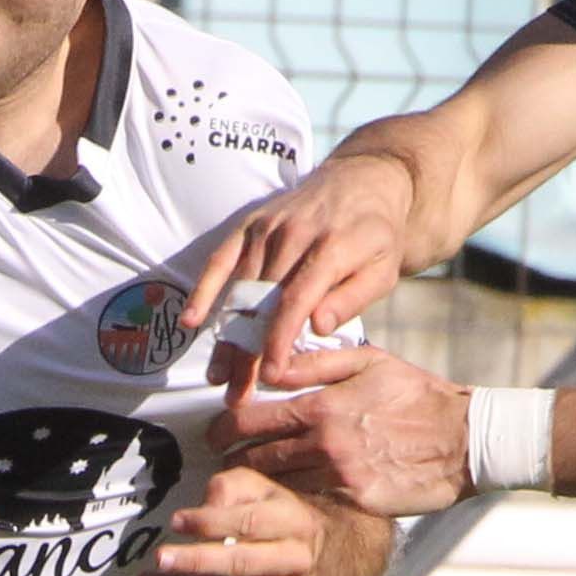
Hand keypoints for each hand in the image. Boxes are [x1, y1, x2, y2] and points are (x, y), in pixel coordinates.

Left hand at [134, 462, 335, 575]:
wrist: (318, 556)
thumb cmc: (273, 513)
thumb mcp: (258, 487)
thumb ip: (229, 488)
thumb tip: (203, 508)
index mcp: (292, 522)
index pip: (250, 524)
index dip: (211, 523)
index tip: (176, 521)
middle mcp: (292, 561)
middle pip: (239, 565)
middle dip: (195, 563)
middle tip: (159, 559)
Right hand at [178, 146, 418, 372]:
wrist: (364, 180)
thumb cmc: (376, 235)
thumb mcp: (384, 269)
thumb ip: (352, 297)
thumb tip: (318, 327)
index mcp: (330, 247)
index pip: (296, 300)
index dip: (279, 340)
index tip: (270, 376)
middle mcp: (292, 235)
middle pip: (261, 303)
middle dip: (247, 352)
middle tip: (237, 394)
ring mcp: (267, 228)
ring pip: (240, 290)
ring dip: (226, 336)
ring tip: (218, 377)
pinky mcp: (250, 225)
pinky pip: (220, 260)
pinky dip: (204, 290)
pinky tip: (191, 322)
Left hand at [219, 341, 471, 518]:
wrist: (466, 439)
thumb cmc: (418, 395)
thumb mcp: (370, 361)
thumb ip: (316, 363)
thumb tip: (272, 366)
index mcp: (321, 405)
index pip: (249, 420)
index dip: (221, 429)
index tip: (213, 435)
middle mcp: (324, 443)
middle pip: (255, 458)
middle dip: (232, 461)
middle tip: (222, 464)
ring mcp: (339, 477)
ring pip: (278, 486)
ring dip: (259, 487)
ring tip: (247, 486)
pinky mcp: (357, 503)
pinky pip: (311, 504)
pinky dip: (293, 503)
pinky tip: (286, 502)